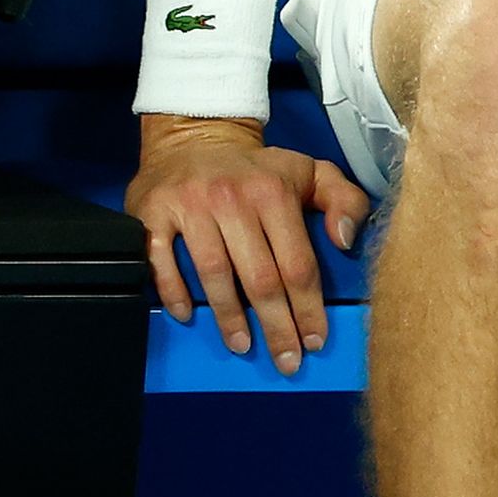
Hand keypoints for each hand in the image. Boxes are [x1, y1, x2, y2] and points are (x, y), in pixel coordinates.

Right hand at [127, 115, 374, 370]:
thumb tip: (345, 240)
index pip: (297, 263)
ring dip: (229, 317)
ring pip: (213, 274)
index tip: (314, 340)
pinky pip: (161, 260)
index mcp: (273, 192)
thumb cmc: (257, 168)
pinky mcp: (152, 213)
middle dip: (276, 326)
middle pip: (259, 278)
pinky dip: (173, 291)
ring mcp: (190, 206)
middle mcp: (232, 199)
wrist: (195, 135)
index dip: (307, 308)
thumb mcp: (310, 172)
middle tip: (285, 361)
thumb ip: (345, 200)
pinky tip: (187, 315)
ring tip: (243, 344)